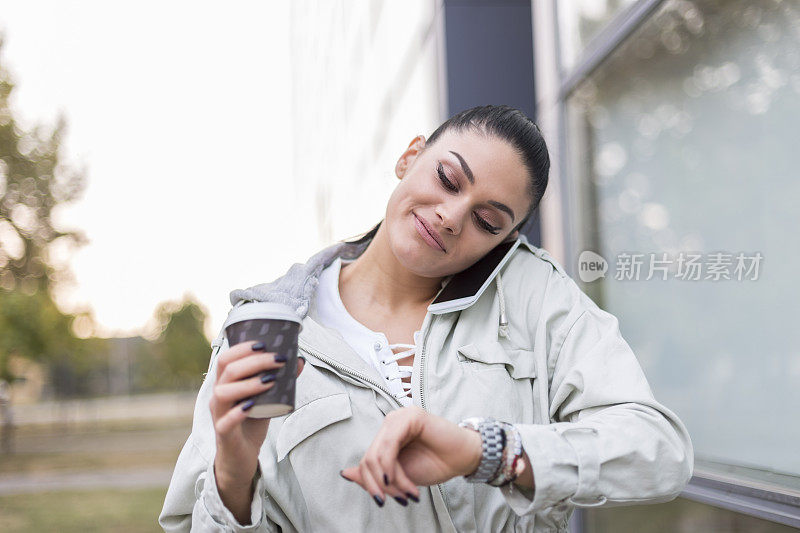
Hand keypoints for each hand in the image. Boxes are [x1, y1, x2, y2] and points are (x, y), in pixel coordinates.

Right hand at [209, 340, 304, 521]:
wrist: (241, 457)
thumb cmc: (251, 423)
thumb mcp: (267, 399)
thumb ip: (280, 381)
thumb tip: (299, 361)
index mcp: (226, 384)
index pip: (226, 358)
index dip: (243, 348)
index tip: (264, 344)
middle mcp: (218, 396)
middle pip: (227, 370)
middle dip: (254, 361)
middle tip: (278, 359)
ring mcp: (219, 414)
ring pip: (223, 392)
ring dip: (248, 384)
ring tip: (270, 381)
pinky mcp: (223, 433)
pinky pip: (225, 421)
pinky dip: (238, 412)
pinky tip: (252, 406)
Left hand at [339, 406, 481, 505]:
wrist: (463, 459)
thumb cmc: (435, 463)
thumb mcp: (399, 477)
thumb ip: (374, 475)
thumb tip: (345, 473)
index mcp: (386, 436)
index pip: (366, 461)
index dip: (370, 485)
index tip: (383, 501)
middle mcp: (390, 424)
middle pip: (368, 459)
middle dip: (380, 485)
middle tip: (398, 499)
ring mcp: (399, 418)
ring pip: (377, 455)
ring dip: (390, 480)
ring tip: (408, 492)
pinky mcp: (410, 417)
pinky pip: (389, 446)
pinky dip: (392, 468)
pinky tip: (401, 480)